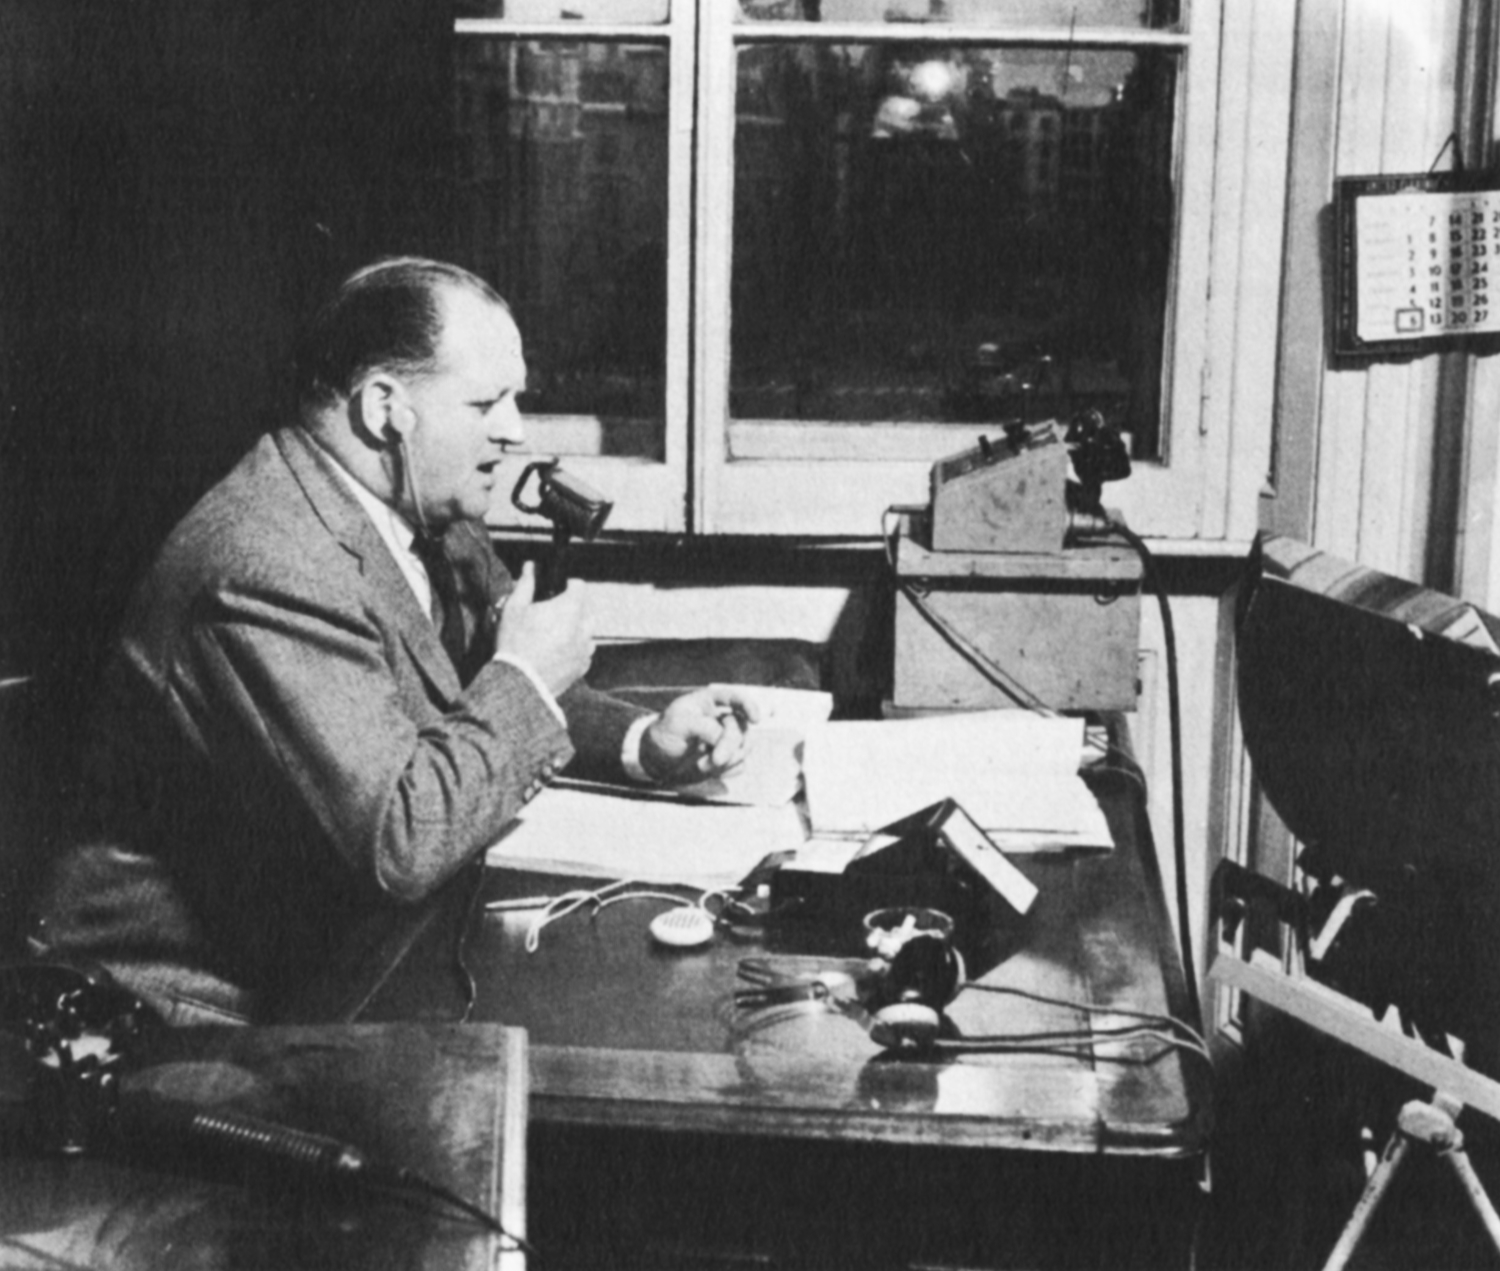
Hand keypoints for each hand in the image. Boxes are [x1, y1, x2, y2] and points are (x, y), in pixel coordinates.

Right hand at [492, 563, 593, 695]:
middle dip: (571, 609)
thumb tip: (530, 567)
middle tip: (550, 616)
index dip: (568, 585)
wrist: (519, 682)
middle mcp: (583, 627)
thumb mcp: (514, 608)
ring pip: (586, 632)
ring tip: (552, 637)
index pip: (579, 586)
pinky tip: (555, 653)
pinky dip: (574, 650)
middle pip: (584, 610)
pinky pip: (583, 653)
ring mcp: (585, 648)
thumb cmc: (515, 643)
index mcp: (570, 608)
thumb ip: (526, 584)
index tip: (558, 589)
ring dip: (574, 630)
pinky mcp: (582, 667)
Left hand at [639, 686, 762, 784]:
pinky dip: (728, 770)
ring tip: (703, 766)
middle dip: (730, 745)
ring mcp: (726, 740)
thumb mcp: (678, 724)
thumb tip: (724, 738)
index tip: (756, 719)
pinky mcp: (727, 759)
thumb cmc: (665, 735)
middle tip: (715, 760)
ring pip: (745, 746)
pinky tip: (711, 772)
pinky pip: (740, 765)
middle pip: (742, 727)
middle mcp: (722, 719)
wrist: (657, 762)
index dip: (749, 706)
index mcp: (709, 703)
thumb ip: (704, 727)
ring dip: (728, 760)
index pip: (735, 698)